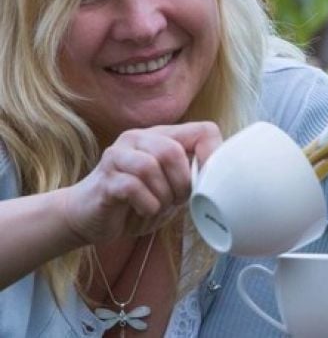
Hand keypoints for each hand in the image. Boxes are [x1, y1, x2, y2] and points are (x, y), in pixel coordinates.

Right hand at [59, 121, 222, 243]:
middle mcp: (139, 139)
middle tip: (178, 201)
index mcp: (163, 136)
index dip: (214, 156)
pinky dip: (146, 204)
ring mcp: (118, 156)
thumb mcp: (172, 188)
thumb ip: (191, 177)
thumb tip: (219, 180)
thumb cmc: (137, 201)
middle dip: (182, 183)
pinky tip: (145, 210)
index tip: (209, 181)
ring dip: (163, 195)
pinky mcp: (104, 178)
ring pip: (151, 166)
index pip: (204, 130)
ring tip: (160, 206)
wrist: (89, 217)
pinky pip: (132, 186)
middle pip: (173, 151)